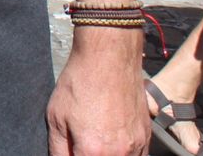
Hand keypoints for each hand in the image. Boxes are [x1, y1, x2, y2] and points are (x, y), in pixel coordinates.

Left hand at [48, 32, 148, 154]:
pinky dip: (125, 154)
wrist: (108, 57)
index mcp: (93, 151)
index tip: (73, 152)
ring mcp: (137, 146)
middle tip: (82, 145)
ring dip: (108, 155)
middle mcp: (119, 153)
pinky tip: (112, 143)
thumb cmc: (81, 82)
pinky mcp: (146, 135)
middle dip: (90, 155)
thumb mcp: (56, 117)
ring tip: (96, 142)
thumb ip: (58, 150)